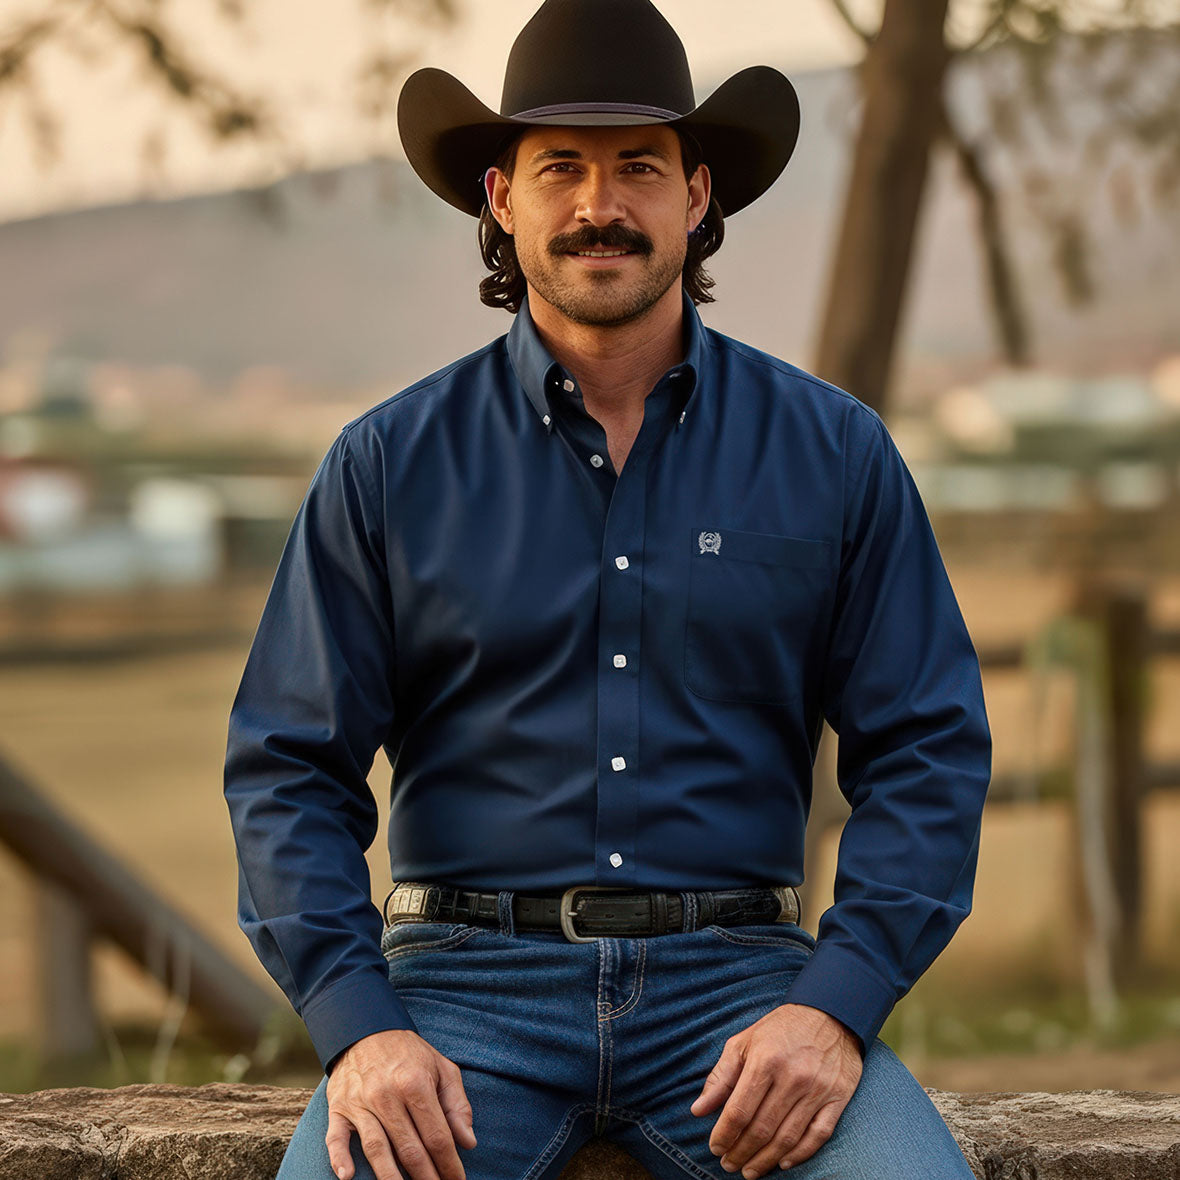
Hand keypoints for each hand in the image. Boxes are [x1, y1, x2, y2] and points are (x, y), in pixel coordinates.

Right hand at [325, 1028, 476, 1179]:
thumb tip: (468, 1142)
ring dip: (391, 1178)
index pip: (436, 1135)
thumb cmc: (409, 1054)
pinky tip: (348, 1177)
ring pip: (376, 1149)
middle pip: (409, 1149)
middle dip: (426, 1177)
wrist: (366, 1029)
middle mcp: (387, 1095)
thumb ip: (457, 1105)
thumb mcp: (442, 1068)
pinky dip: (339, 1158)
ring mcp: (360, 1102)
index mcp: (415, 1083)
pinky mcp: (338, 1107)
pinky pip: (336, 1137)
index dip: (449, 1163)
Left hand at [689, 1003, 862, 1177]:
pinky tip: (783, 1162)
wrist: (829, 1013)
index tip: (715, 1148)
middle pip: (762, 1129)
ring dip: (765, 1160)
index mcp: (765, 1060)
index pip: (739, 1110)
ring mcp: (817, 1089)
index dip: (724, 1135)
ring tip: (750, 1170)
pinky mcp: (838, 1097)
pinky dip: (800, 1154)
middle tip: (729, 1165)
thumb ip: (721, 1077)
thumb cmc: (780, 1029)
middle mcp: (792, 1077)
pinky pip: (818, 1135)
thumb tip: (698, 1110)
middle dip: (741, 1152)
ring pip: (787, 1138)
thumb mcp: (744, 1042)